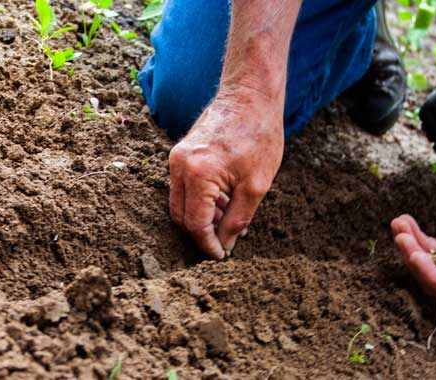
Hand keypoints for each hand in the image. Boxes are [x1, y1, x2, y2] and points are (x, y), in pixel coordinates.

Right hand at [168, 93, 283, 258]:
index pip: (195, 223)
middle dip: (201, 233)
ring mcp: (176, 158)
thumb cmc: (259, 135)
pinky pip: (183, 187)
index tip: (221, 256)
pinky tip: (224, 201)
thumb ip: (237, 219)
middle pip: (181, 216)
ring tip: (230, 219)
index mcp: (198, 174)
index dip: (207, 244)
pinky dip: (200, 200)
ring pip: (180, 203)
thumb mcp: (256, 186)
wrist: (250, 95)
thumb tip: (225, 244)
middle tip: (225, 242)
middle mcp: (179, 166)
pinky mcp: (180, 153)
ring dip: (201, 217)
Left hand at [390, 190, 435, 302]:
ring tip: (399, 225)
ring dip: (410, 245)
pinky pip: (427, 246)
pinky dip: (414, 235)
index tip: (416, 256)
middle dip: (415, 259)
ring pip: (427, 262)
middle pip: (434, 278)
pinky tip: (403, 221)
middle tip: (402, 238)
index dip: (431, 275)